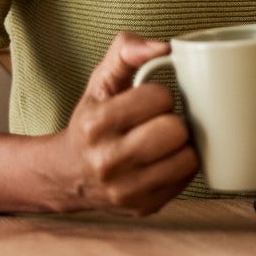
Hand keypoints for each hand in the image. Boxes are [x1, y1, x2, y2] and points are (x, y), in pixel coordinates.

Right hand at [47, 32, 198, 214]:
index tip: (150, 100)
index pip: (159, 98)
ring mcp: (125, 191)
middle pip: (174, 131)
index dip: (161, 94)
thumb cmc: (93, 118)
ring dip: (182, 145)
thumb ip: (127, 50)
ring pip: (187, 159)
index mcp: (95, 125)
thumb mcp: (101, 80)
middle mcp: (106, 162)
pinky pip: (186, 179)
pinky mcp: (143, 208)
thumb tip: (163, 47)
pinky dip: (181, 166)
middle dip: (173, 120)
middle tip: (160, 121)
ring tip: (165, 141)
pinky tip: (164, 159)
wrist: (68, 174)